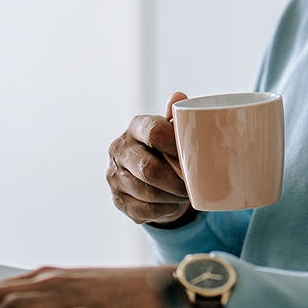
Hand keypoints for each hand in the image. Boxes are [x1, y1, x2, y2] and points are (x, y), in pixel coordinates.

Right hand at [107, 92, 194, 226]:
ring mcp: (114, 176)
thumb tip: (178, 98)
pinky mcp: (117, 199)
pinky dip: (163, 210)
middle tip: (192, 186)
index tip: (193, 156)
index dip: (176, 146)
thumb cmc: (166, 148)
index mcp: (135, 127)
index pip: (154, 133)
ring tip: (185, 195)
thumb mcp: (172, 130)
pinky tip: (172, 204)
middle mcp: (119, 149)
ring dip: (171, 197)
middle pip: (149, 169)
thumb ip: (178, 116)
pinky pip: (143, 210)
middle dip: (176, 181)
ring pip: (147, 192)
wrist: (148, 174)